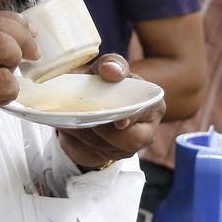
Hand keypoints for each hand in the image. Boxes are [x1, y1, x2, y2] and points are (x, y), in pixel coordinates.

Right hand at [0, 12, 38, 178]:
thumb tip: (7, 33)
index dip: (10, 23)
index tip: (25, 34)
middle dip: (22, 37)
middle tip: (32, 53)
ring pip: (1, 45)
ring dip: (16, 59)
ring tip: (10, 75)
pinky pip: (3, 81)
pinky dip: (11, 89)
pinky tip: (3, 98)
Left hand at [57, 54, 165, 169]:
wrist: (85, 101)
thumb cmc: (103, 82)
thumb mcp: (107, 68)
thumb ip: (112, 63)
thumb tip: (112, 71)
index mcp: (152, 106)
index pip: (146, 115)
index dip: (132, 118)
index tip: (119, 122)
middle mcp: (145, 132)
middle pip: (131, 141)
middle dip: (105, 131)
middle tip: (84, 118)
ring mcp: (125, 149)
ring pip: (105, 148)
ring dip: (84, 133)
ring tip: (70, 117)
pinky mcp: (104, 157)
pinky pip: (88, 154)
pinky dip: (74, 141)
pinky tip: (68, 127)